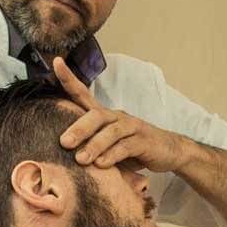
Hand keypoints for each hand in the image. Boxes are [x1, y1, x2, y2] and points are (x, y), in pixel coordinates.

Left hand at [51, 56, 199, 171]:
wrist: (169, 152)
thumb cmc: (132, 149)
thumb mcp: (108, 146)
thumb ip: (90, 146)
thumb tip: (61, 153)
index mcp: (105, 116)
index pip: (84, 94)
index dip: (70, 78)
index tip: (56, 62)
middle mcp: (118, 117)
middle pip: (96, 115)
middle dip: (79, 128)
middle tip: (64, 143)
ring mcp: (133, 127)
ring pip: (112, 131)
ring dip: (95, 145)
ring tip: (81, 159)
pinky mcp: (145, 141)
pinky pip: (127, 146)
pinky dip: (113, 155)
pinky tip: (102, 165)